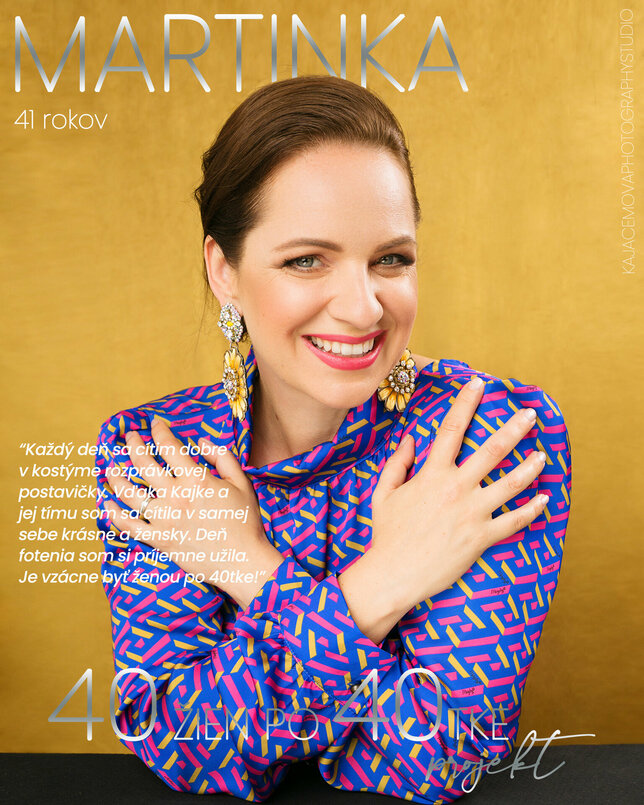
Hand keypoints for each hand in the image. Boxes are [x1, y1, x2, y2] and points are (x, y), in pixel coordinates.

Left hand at [103, 417, 282, 607]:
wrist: (243, 561)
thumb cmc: (246, 522)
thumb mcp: (241, 482)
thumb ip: (222, 456)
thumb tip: (201, 442)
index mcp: (196, 479)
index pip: (169, 446)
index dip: (159, 431)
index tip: (154, 423)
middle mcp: (175, 496)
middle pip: (144, 464)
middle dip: (133, 445)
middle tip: (129, 437)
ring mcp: (164, 519)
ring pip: (129, 493)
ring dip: (116, 476)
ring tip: (111, 467)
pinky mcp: (159, 540)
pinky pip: (129, 526)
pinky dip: (113, 514)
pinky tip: (105, 503)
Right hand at [366, 377, 547, 613]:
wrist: (392, 574)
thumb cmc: (387, 533)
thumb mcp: (384, 493)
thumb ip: (398, 463)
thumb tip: (410, 440)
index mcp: (431, 474)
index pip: (451, 428)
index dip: (465, 402)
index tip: (477, 384)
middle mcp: (455, 489)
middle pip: (492, 450)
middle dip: (514, 428)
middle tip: (530, 414)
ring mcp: (472, 513)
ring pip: (511, 483)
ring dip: (530, 466)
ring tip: (543, 454)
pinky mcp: (481, 538)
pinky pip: (514, 522)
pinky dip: (533, 510)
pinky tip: (545, 499)